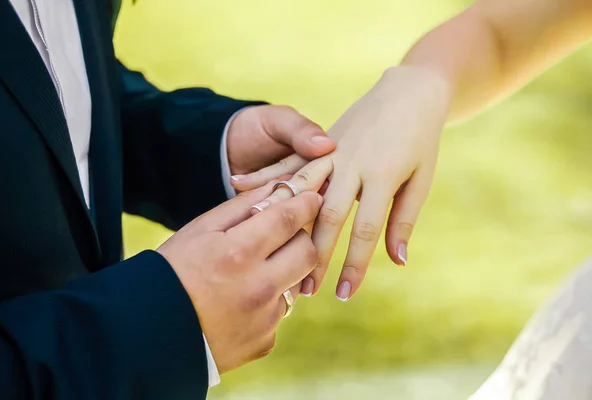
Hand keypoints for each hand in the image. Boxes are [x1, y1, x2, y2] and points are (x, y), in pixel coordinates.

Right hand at [157, 184, 321, 372]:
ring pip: (298, 283)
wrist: (148, 334)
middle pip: (307, 252)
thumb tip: (278, 187)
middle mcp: (258, 287)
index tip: (312, 197)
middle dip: (302, 237)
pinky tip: (242, 302)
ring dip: (286, 270)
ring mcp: (264, 318)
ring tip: (255, 271)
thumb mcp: (199, 231)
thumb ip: (241, 207)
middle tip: (286, 234)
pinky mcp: (265, 341)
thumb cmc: (171, 271)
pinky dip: (269, 302)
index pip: (288, 219)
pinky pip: (280, 312)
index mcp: (238, 253)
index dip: (305, 204)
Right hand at [232, 67, 451, 299]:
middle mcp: (352, 162)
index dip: (354, 264)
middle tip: (307, 290)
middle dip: (316, 254)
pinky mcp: (320, 140)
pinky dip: (265, 174)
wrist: (409, 92)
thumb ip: (403, 220)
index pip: (365, 228)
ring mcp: (333, 149)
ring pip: (302, 189)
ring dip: (286, 222)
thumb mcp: (420, 180)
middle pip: (328, 215)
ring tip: (270, 251)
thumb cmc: (420, 140)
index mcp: (382, 175)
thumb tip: (396, 262)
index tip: (345, 294)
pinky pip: (289, 158)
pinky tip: (239, 186)